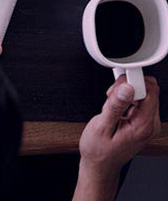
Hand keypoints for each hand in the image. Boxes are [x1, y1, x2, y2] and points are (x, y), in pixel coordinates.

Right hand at [73, 76, 160, 200]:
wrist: (99, 164)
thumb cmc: (98, 150)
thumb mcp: (101, 126)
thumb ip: (115, 106)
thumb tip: (127, 88)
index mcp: (143, 125)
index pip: (150, 91)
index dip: (133, 83)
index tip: (118, 86)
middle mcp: (149, 124)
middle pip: (147, 90)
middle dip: (127, 86)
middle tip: (111, 97)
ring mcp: (146, 123)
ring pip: (142, 93)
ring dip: (124, 92)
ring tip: (111, 104)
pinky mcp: (141, 121)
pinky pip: (137, 100)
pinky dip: (124, 98)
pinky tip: (114, 108)